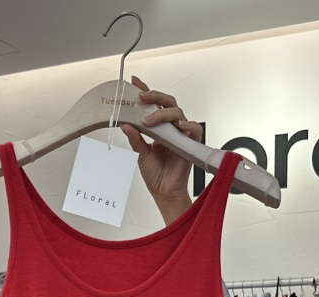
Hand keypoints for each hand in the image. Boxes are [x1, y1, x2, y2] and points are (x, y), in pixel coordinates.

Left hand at [121, 76, 202, 224]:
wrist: (164, 192)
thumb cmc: (155, 174)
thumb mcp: (140, 153)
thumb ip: (134, 138)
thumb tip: (125, 124)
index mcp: (158, 127)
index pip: (152, 105)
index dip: (145, 91)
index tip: (134, 83)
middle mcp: (170, 127)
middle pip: (167, 102)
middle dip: (154, 96)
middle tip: (142, 97)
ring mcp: (181, 133)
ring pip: (177, 112)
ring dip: (163, 113)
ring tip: (150, 121)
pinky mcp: (190, 143)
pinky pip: (194, 128)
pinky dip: (188, 125)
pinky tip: (179, 126)